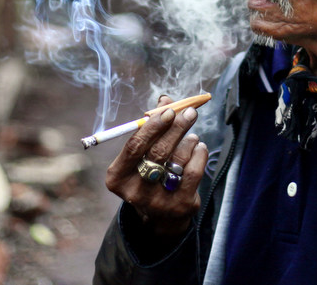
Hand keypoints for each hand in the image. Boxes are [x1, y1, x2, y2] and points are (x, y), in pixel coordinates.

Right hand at [105, 95, 208, 238]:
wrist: (161, 216)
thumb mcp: (143, 153)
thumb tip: (165, 99)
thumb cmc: (149, 172)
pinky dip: (199, 153)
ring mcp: (158, 202)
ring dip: (188, 141)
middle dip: (177, 127)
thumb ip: (152, 125)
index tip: (169, 110)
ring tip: (191, 136)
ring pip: (178, 160)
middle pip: (158, 151)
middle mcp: (134, 192)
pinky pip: (194, 171)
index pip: (135, 146)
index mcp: (117, 177)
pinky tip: (198, 147)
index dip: (153, 126)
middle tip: (190, 113)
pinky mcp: (180, 206)